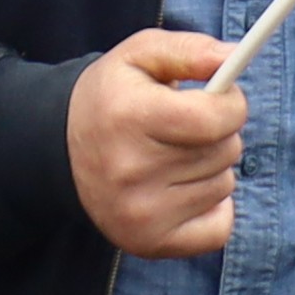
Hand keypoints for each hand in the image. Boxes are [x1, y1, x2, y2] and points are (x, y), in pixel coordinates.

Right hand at [71, 30, 243, 257]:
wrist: (59, 151)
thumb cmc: (113, 97)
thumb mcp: (141, 55)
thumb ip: (190, 50)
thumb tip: (234, 57)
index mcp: (130, 118)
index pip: (216, 118)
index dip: (231, 104)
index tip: (220, 97)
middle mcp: (131, 172)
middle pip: (225, 151)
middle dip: (218, 133)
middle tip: (186, 127)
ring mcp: (140, 215)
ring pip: (224, 186)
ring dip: (211, 168)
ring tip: (174, 156)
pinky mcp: (148, 244)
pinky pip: (220, 227)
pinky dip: (213, 208)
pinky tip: (182, 190)